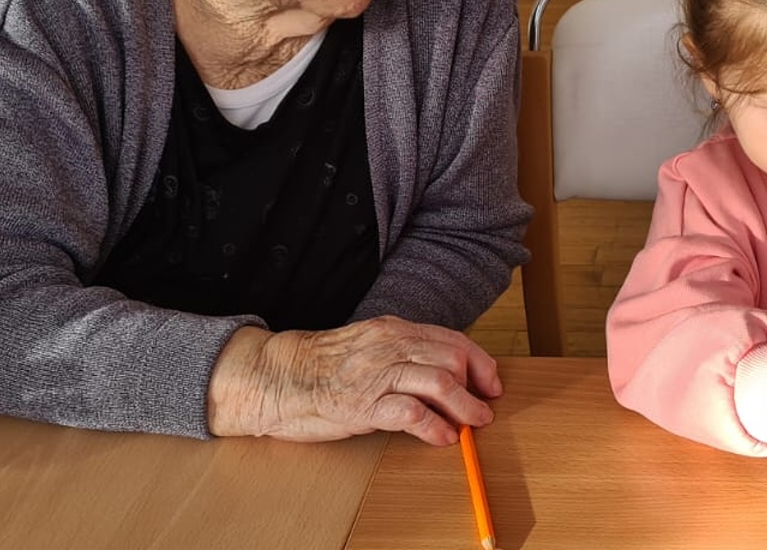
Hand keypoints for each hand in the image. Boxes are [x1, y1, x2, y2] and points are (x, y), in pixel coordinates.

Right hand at [206, 316, 502, 445]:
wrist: (275, 377)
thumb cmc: (318, 366)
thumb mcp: (366, 346)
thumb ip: (400, 353)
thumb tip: (439, 372)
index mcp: (391, 329)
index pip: (450, 339)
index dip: (479, 362)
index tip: (490, 382)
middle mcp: (389, 346)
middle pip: (452, 358)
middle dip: (478, 384)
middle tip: (486, 407)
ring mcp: (377, 374)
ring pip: (440, 381)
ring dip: (465, 406)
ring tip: (475, 423)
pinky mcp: (363, 404)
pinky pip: (412, 413)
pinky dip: (436, 427)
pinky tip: (444, 437)